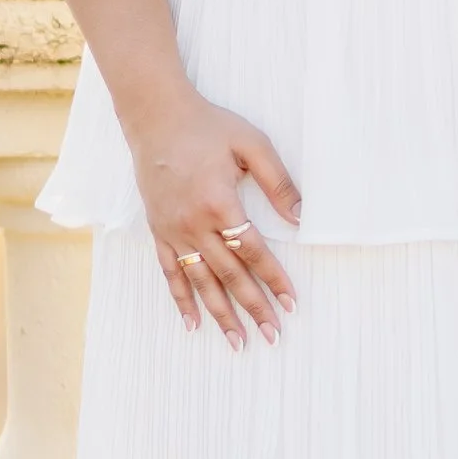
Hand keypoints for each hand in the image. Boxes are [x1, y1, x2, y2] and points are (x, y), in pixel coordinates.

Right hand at [130, 93, 302, 345]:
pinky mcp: (158, 230)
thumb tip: (301, 218)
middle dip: (253, 307)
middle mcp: (195, 224)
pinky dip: (181, 299)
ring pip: (200, 281)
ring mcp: (173, 230)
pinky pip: (170, 272)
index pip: (254, 252)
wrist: (156, 117)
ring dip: (220, 314)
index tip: (291, 303)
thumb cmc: (208, 127)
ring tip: (238, 342)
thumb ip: (278, 182)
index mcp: (220, 203)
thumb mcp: (251, 144)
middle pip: (230, 275)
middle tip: (272, 336)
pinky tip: (192, 322)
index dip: (275, 279)